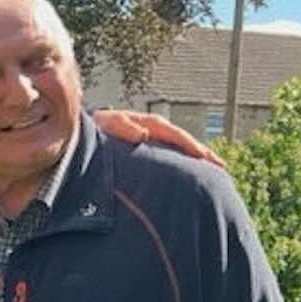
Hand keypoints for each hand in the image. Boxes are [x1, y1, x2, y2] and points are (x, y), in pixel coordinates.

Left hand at [91, 109, 225, 167]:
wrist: (80, 134)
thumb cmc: (94, 129)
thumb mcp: (106, 124)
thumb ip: (121, 127)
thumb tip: (142, 135)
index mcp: (146, 124)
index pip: (173, 133)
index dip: (188, 144)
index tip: (203, 156)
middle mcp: (153, 131)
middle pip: (182, 141)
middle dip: (201, 152)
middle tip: (221, 166)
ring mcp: (151, 141)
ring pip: (178, 150)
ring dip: (195, 159)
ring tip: (214, 173)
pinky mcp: (147, 153)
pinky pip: (168, 157)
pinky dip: (182, 164)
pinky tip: (191, 177)